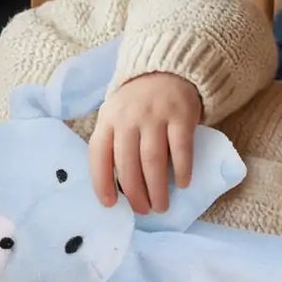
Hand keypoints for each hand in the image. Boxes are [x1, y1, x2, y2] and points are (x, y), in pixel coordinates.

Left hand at [88, 73, 200, 214]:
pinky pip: (181, 149)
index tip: (110, 204)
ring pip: (153, 160)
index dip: (102, 182)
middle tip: (144, 211)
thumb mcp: (116, 115)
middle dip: (135, 193)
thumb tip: (116, 188)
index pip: (99, 154)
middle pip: (128, 163)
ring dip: (157, 188)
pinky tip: (182, 184)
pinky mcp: (181, 114)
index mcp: (108, 119)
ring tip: (161, 206)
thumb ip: (113, 142)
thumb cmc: (137, 103)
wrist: (166, 70)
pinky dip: (182, 170)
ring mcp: (155, 115)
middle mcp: (129, 117)